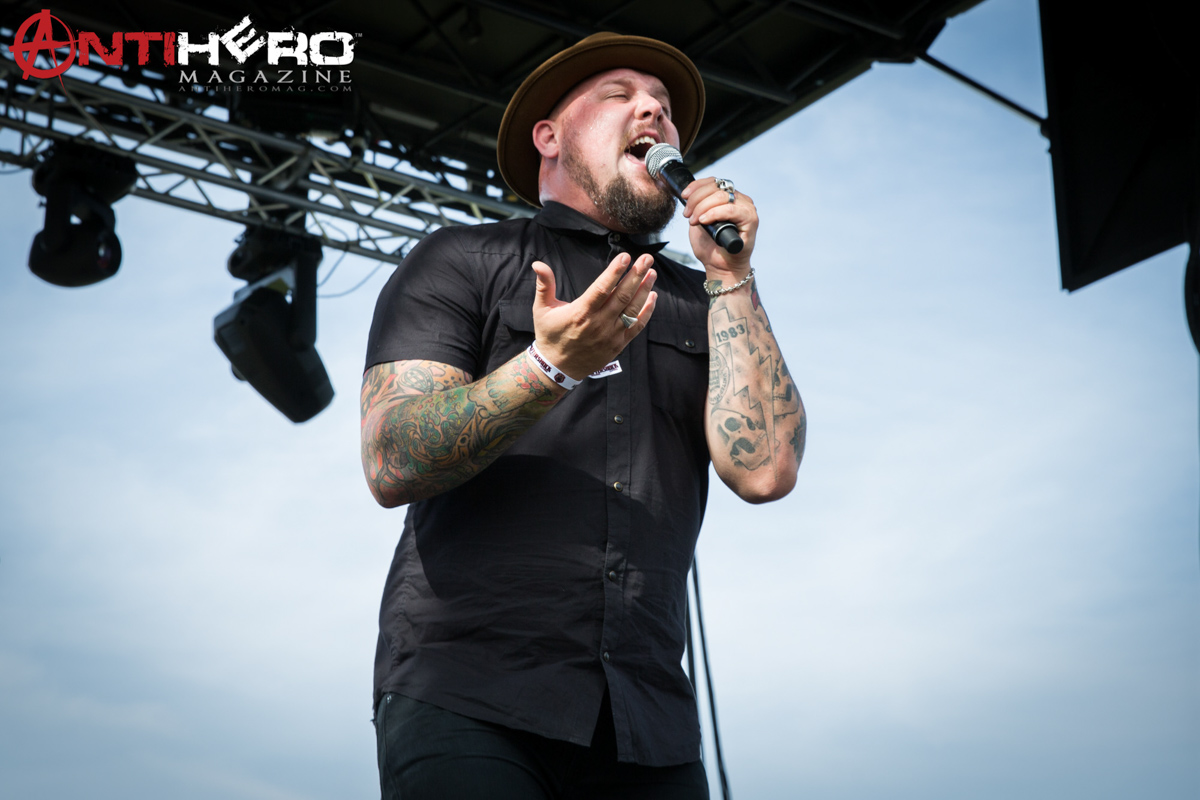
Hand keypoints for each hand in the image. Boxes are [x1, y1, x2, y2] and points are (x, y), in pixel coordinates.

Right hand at [531, 252, 656, 381]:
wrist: (557, 369)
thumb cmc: (549, 335)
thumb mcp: (542, 309)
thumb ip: (544, 285)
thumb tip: (538, 263)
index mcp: (580, 313)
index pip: (602, 288)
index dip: (615, 271)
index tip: (625, 256)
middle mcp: (598, 324)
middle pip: (622, 296)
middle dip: (636, 275)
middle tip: (647, 258)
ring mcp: (610, 335)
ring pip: (632, 309)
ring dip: (644, 290)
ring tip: (652, 273)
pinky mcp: (618, 344)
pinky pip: (636, 326)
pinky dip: (647, 311)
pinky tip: (652, 297)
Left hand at [681, 177, 757, 277]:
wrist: (720, 267)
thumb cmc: (711, 246)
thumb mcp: (699, 220)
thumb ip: (698, 204)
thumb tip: (689, 192)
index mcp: (729, 197)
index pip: (713, 181)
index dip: (696, 186)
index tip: (683, 196)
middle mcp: (740, 200)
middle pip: (716, 187)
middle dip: (696, 199)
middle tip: (687, 215)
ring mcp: (747, 208)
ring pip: (722, 196)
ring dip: (703, 207)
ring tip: (694, 220)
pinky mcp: (751, 220)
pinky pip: (730, 210)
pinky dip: (714, 213)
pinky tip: (704, 220)